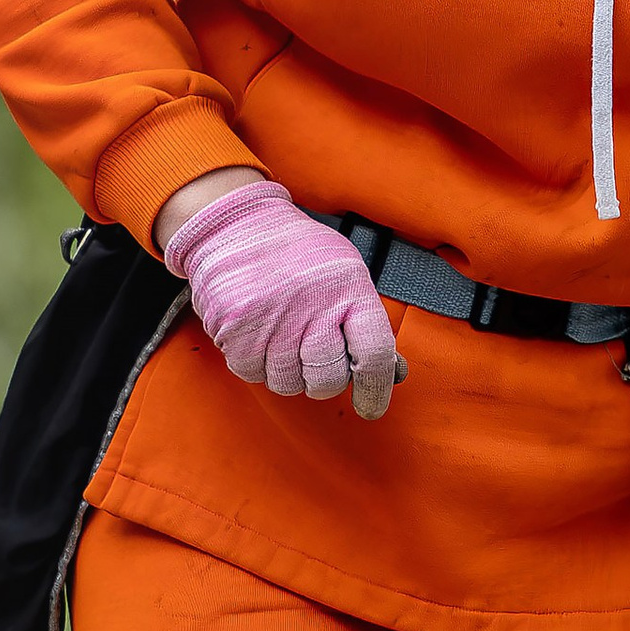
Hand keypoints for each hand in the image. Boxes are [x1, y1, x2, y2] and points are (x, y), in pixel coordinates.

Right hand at [159, 179, 398, 417]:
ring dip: (287, 372)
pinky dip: (255, 363)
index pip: (374, 354)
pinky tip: (258, 333)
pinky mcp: (235, 328)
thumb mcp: (346, 274)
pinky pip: (252, 373)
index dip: (376, 389)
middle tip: (313, 356)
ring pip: (288, 384)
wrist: (236, 223)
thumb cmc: (298, 253)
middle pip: (328, 379)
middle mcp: (312, 304)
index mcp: (349, 288)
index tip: (370, 408)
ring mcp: (272, 319)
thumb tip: (394, 374)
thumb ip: (368, 324)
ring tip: (282, 337)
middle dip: (323, 379)